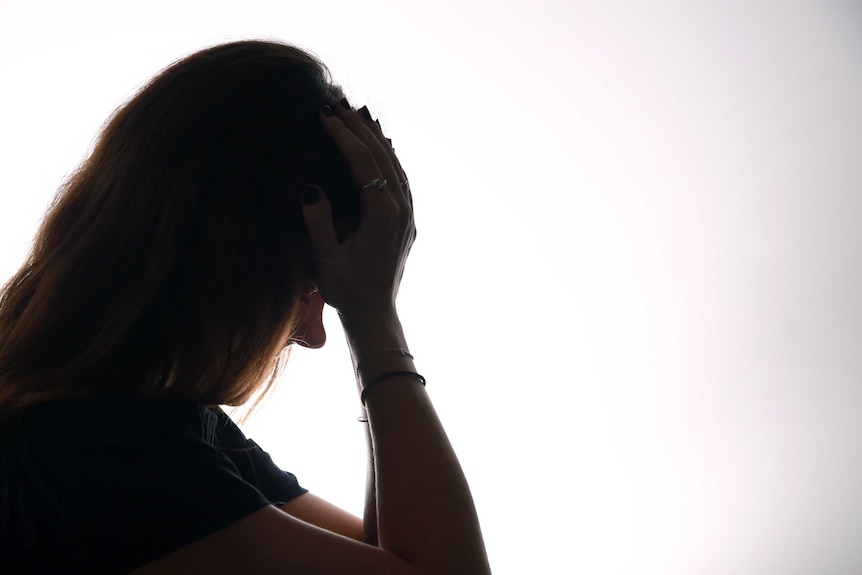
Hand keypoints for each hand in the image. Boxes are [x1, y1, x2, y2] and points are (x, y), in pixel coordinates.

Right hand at [300, 102, 414, 318]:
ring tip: (356, 115)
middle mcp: (401, 211)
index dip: (343, 136)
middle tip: (338, 103)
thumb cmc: (346, 290)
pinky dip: (387, 157)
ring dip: (375, 138)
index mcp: (382, 216)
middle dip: (359, 128)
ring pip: (395, 165)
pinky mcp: (407, 221)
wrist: (374, 314)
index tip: (324, 115)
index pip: (363, 163)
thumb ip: (318, 223)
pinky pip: (400, 179)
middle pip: (382, 157)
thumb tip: (310, 187)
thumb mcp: (324, 259)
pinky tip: (378, 146)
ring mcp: (408, 215)